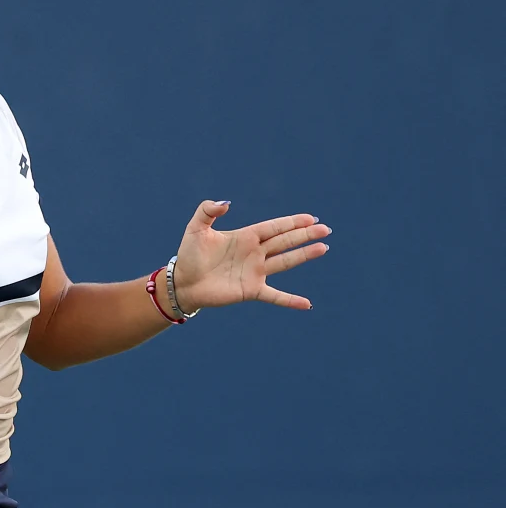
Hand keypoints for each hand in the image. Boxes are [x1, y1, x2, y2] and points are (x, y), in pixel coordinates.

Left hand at [170, 200, 330, 312]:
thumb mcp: (196, 228)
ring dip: (304, 256)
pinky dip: (290, 300)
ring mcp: (255, 272)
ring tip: (323, 248)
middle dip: (304, 235)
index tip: (311, 218)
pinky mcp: (251, 290)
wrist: (182, 283)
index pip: (274, 227)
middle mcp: (254, 253)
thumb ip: (207, 211)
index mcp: (245, 237)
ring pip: (285, 262)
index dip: (291, 222)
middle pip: (284, 242)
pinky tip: (307, 304)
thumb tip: (226, 203)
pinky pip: (275, 296)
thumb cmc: (189, 255)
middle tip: (325, 229)